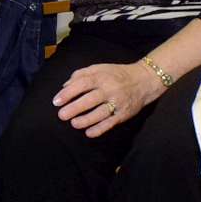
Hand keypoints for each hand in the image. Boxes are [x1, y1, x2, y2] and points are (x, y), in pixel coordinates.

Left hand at [53, 61, 167, 137]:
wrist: (144, 81)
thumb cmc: (116, 74)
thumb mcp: (99, 68)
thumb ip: (81, 75)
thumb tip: (64, 86)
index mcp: (102, 76)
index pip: (83, 84)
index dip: (68, 93)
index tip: (57, 101)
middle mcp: (110, 89)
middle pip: (90, 100)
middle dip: (74, 108)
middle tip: (61, 115)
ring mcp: (118, 102)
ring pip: (100, 113)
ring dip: (85, 120)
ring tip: (74, 124)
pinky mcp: (124, 114)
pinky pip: (110, 123)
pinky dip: (99, 129)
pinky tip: (88, 133)